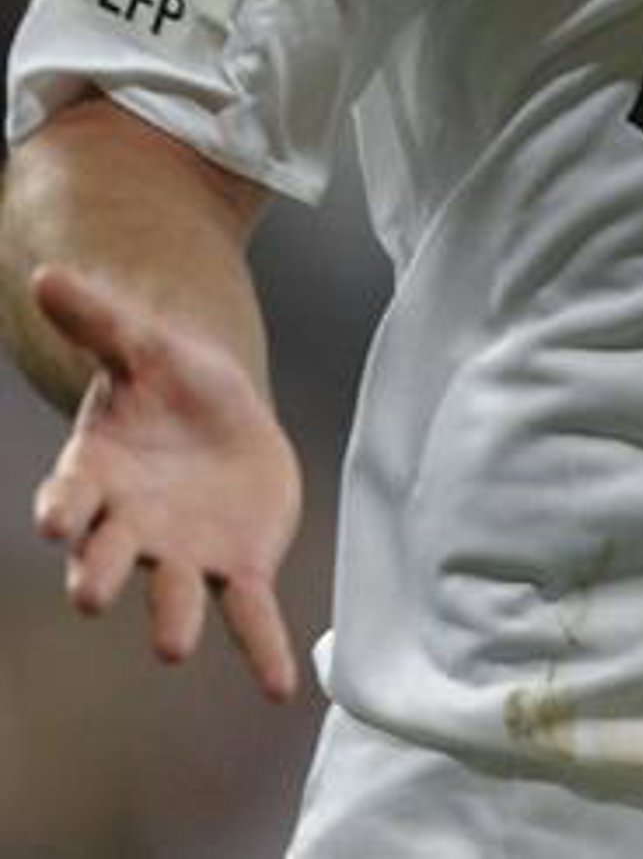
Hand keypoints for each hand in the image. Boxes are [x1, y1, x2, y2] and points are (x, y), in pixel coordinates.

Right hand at [28, 263, 304, 700]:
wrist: (219, 409)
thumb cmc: (169, 381)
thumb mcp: (142, 342)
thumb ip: (98, 317)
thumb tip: (47, 271)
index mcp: (100, 476)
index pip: (71, 497)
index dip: (62, 508)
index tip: (58, 517)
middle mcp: (131, 527)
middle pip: (106, 557)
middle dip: (98, 574)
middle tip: (90, 595)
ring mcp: (183, 554)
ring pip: (173, 594)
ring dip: (172, 619)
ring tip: (173, 647)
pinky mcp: (237, 566)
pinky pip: (249, 613)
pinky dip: (261, 649)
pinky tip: (278, 688)